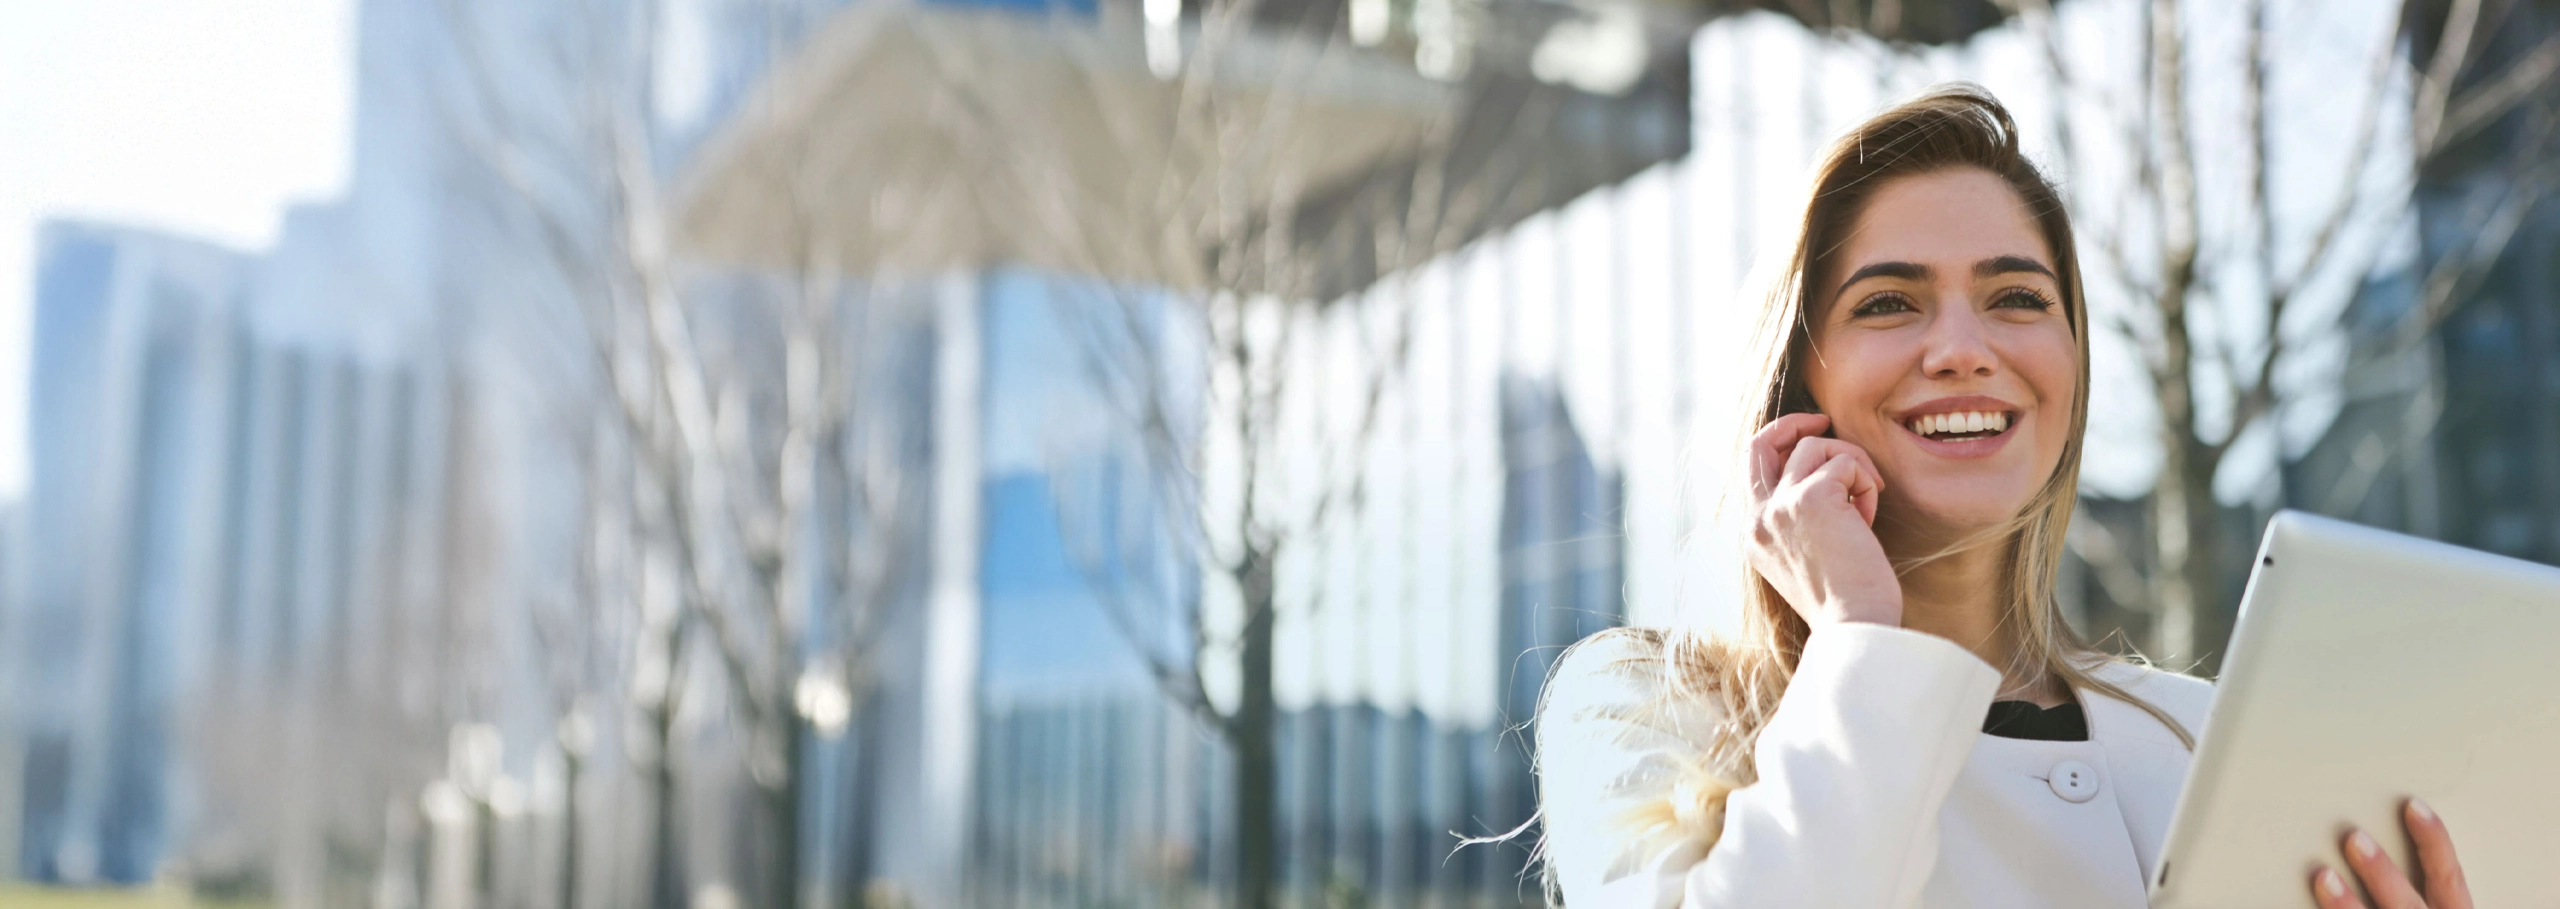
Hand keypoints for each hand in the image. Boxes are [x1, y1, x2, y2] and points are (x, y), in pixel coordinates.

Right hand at [1743, 413, 1899, 626]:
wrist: (1855, 626)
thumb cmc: (1845, 602)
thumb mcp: (1807, 559)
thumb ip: (1800, 521)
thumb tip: (1826, 478)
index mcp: (1754, 535)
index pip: (1753, 470)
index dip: (1782, 447)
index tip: (1812, 441)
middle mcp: (1758, 518)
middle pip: (1761, 443)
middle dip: (1794, 423)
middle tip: (1824, 421)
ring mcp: (1780, 506)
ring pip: (1815, 447)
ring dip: (1851, 465)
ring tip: (1866, 501)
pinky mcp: (1811, 498)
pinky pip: (1846, 463)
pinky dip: (1866, 482)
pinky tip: (1869, 518)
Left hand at [2312, 799, 2469, 908]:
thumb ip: (2416, 890)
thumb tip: (2368, 844)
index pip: (2449, 878)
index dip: (2434, 841)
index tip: (2412, 806)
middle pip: (2407, 904)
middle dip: (2382, 873)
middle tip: (2354, 838)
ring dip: (2347, 905)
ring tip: (2322, 876)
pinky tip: (2298, 906)